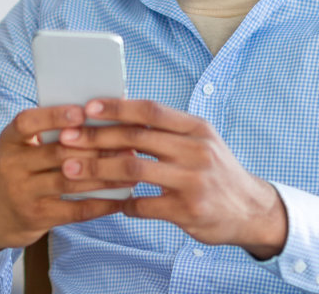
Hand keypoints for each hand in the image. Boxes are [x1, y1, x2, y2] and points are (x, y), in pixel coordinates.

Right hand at [0, 105, 135, 252]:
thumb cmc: (14, 173)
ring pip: (70, 181)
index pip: (27, 122)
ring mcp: (22, 193)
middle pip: (58, 152)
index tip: (82, 112)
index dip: (54, 116)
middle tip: (128, 142)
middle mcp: (12, 165)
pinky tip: (121, 198)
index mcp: (8, 140)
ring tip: (132, 169)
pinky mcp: (36, 217)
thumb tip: (96, 117)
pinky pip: (75, 209)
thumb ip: (46, 135)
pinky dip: (101, 203)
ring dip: (106, 175)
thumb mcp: (18, 149)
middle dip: (97, 147)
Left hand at [57, 98, 288, 258]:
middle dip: (96, 137)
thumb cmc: (218, 172)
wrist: (251, 210)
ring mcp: (193, 181)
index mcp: (197, 129)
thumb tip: (121, 117)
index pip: (151, 110)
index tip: (88, 107)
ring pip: (134, 169)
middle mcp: (197, 151)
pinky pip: (143, 205)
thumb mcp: (202, 142)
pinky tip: (113, 203)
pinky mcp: (187, 209)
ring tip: (73, 169)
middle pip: (137, 137)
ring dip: (98, 169)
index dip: (117, 107)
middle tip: (67, 139)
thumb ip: (168, 131)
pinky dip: (123, 203)